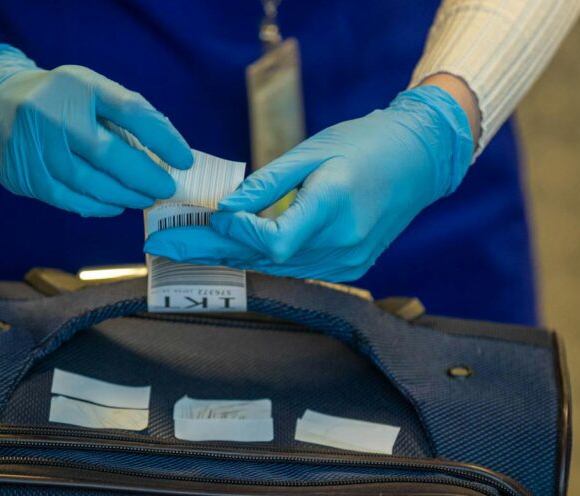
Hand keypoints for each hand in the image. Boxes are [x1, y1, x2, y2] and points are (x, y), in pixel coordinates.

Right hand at [0, 44, 192, 216]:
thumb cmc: (59, 101)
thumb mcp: (91, 91)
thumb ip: (127, 115)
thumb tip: (170, 151)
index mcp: (77, 85)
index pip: (128, 110)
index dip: (162, 137)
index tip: (184, 160)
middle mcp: (52, 113)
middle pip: (107, 154)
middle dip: (144, 177)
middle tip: (165, 188)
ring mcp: (34, 147)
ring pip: (88, 183)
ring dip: (124, 195)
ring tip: (144, 198)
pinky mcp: (24, 175)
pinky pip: (68, 199)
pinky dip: (97, 206)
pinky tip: (115, 205)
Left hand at [143, 85, 473, 281]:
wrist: (418, 161)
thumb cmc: (364, 144)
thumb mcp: (311, 153)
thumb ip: (267, 186)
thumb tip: (223, 210)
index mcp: (333, 207)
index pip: (274, 242)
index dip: (237, 235)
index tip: (209, 217)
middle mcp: (341, 243)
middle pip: (264, 259)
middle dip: (209, 250)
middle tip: (161, 245)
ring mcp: (347, 261)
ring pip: (275, 268)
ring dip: (231, 256)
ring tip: (185, 246)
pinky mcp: (349, 267)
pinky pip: (294, 268)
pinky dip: (262, 257)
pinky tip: (230, 248)